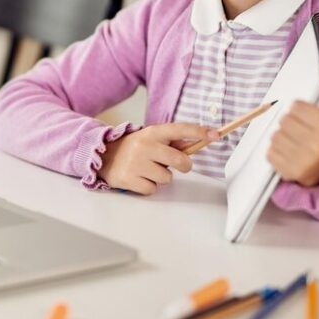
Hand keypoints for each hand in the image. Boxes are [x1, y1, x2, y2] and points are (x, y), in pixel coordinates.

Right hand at [99, 122, 218, 194]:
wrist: (103, 156)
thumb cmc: (134, 148)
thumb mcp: (151, 138)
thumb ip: (174, 141)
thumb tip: (200, 140)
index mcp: (152, 133)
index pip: (180, 129)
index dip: (199, 132)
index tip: (216, 134)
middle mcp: (144, 145)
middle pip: (179, 160)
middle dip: (184, 166)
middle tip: (177, 166)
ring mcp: (136, 163)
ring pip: (166, 178)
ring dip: (161, 177)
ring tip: (148, 170)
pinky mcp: (129, 179)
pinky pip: (152, 189)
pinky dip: (149, 187)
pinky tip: (140, 178)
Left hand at [267, 66, 318, 186]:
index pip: (295, 106)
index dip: (298, 112)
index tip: (306, 119)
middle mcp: (316, 143)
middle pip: (283, 120)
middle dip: (289, 125)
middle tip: (299, 133)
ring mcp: (303, 159)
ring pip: (275, 136)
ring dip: (281, 138)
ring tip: (294, 144)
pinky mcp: (289, 171)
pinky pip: (269, 152)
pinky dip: (275, 152)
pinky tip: (288, 154)